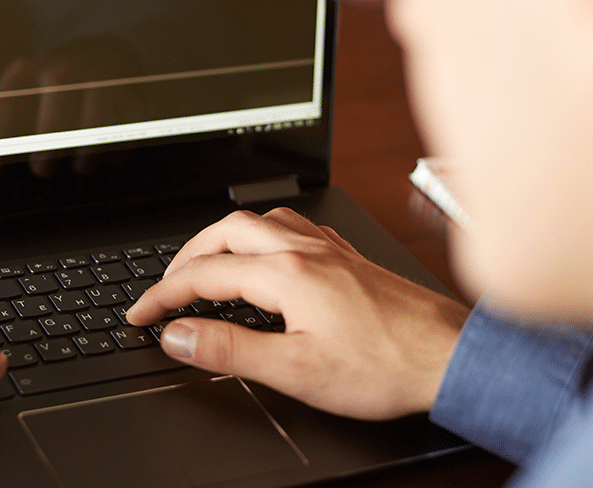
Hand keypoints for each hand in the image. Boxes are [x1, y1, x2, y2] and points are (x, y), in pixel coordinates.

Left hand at [0, 37, 143, 183]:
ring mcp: (101, 78)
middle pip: (58, 96)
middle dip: (50, 133)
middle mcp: (64, 71)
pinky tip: (112, 161)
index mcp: (26, 73)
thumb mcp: (13, 95)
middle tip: (41, 169)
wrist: (102, 53)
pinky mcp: (132, 91)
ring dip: (90, 140)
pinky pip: (132, 115)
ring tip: (80, 168)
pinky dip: (123, 140)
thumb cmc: (49, 86)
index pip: (6, 104)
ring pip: (99, 105)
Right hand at [126, 208, 468, 419]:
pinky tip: (267, 257)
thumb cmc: (386, 366)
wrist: (451, 358)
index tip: (141, 314)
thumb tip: (179, 334)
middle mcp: (306, 251)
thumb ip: (230, 349)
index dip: (163, 296)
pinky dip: (259, 238)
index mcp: (287, 274)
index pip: (205, 275)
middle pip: (227, 231)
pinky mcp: (348, 259)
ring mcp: (330, 250)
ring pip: (261, 222)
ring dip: (222, 239)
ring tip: (205, 264)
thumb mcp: (295, 370)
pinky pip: (291, 229)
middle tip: (165, 285)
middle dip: (186, 256)